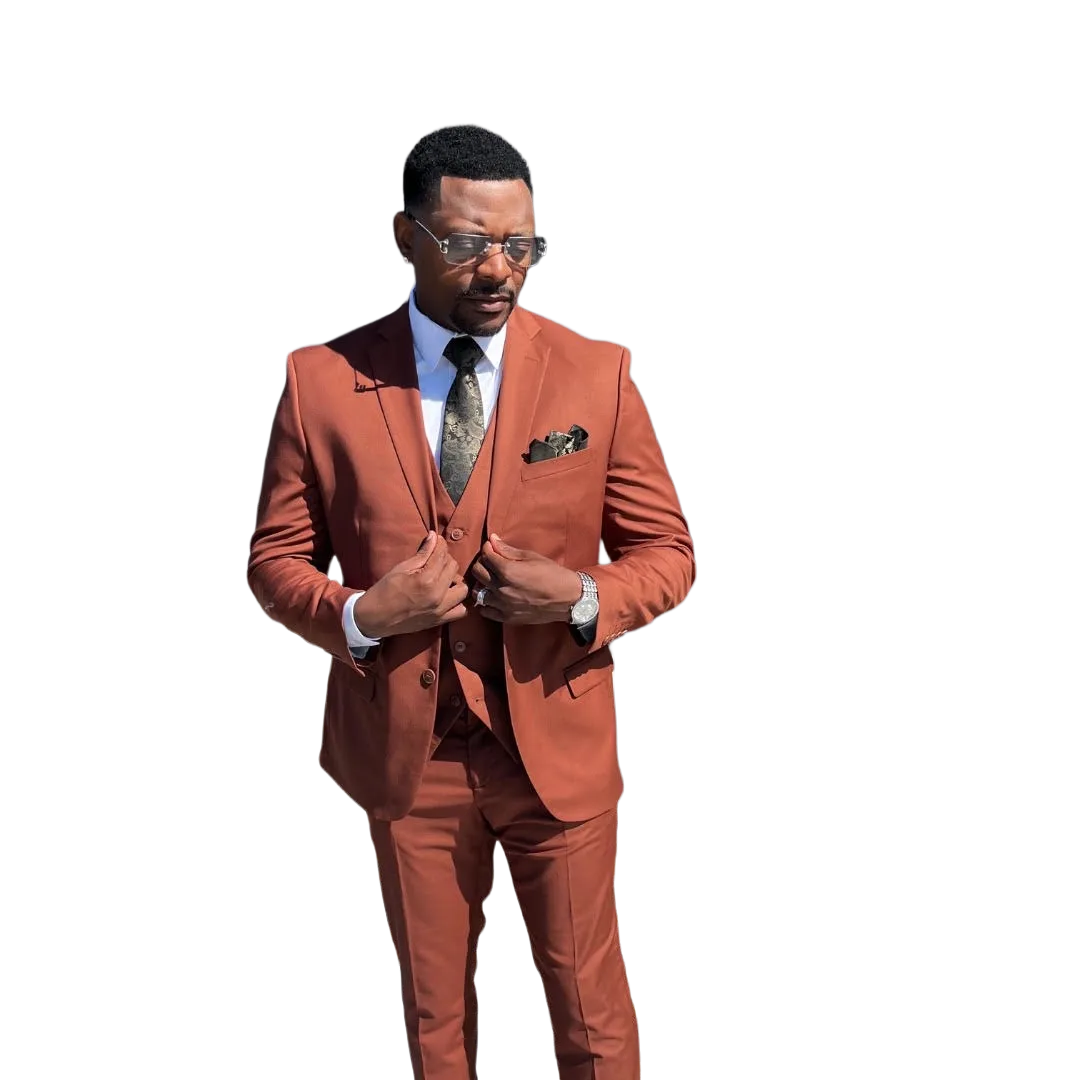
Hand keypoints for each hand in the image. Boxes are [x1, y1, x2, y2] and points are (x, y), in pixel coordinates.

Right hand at [352, 532, 468, 637]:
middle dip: (446, 560)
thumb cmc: (385, 590)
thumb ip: (422, 554)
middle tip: (435, 559)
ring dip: (454, 581)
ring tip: (443, 579)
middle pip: (453, 568)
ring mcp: (440, 610)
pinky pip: (461, 611)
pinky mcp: (440, 620)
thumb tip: (434, 537)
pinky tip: (448, 596)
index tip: (436, 540)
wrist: (375, 618)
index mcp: (426, 579)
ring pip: (462, 589)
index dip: (440, 544)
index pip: (442, 555)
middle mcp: (438, 595)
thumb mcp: (402, 568)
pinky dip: (457, 602)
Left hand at [470, 533, 582, 623]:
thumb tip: (493, 540)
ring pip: (478, 592)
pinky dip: (485, 603)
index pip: (486, 555)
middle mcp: (502, 588)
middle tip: (491, 560)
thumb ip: (508, 550)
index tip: (492, 546)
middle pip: (478, 572)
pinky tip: (493, 597)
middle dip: (482, 562)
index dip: (487, 548)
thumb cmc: (553, 574)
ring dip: (482, 583)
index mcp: (508, 571)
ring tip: (491, 579)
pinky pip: (485, 611)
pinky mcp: (507, 617)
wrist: (568, 599)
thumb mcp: (532, 557)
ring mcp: (503, 605)